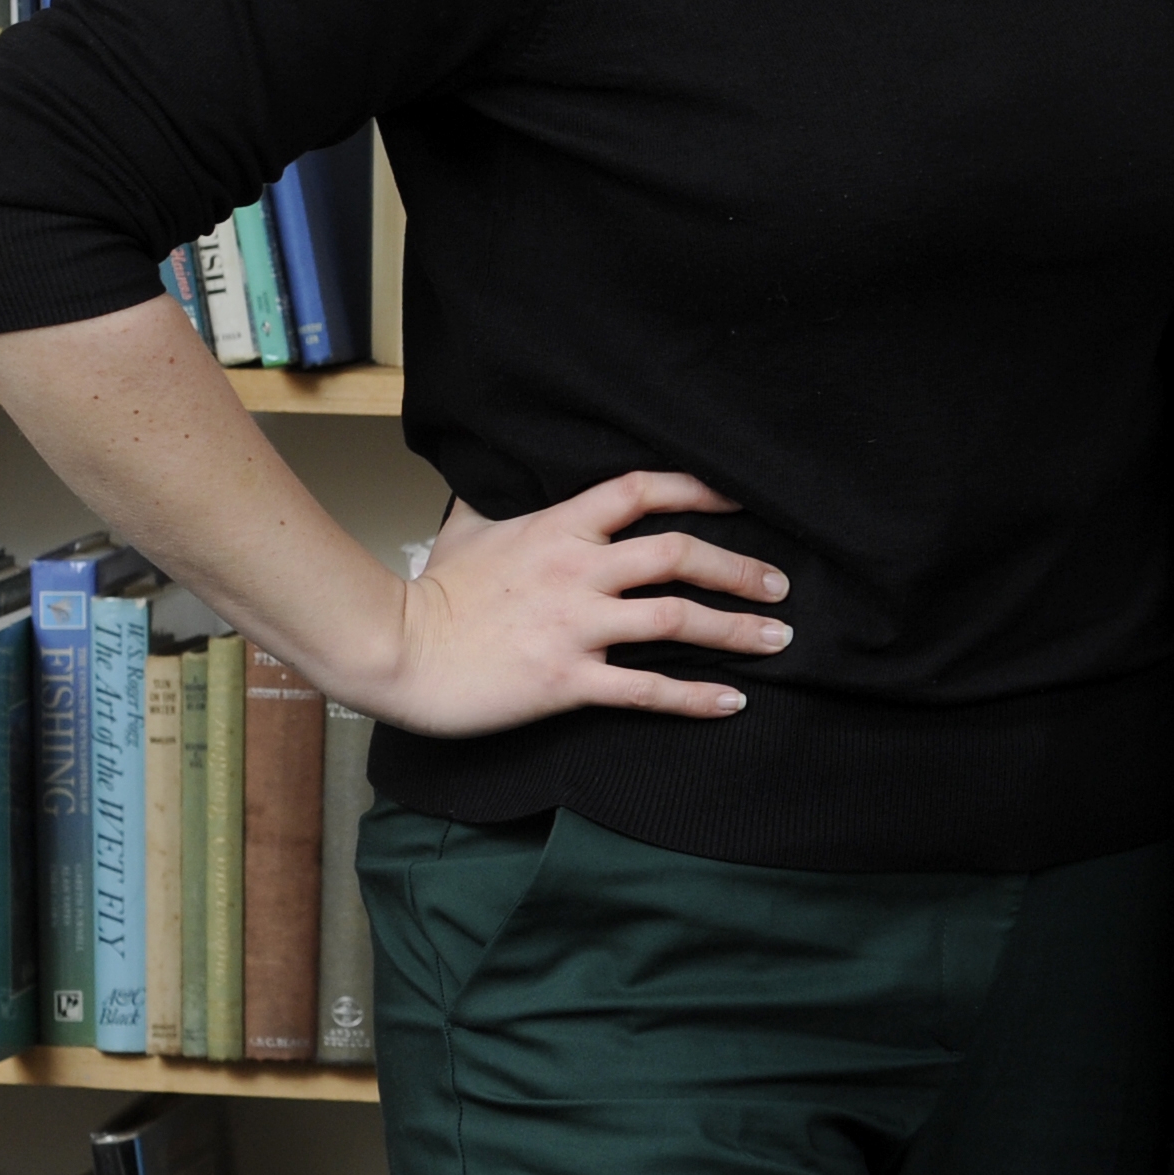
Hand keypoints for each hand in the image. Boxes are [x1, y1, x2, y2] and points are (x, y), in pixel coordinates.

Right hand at [350, 471, 792, 740]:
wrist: (394, 652)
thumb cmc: (431, 594)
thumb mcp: (468, 528)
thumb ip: (501, 502)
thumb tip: (501, 471)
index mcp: (558, 528)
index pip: (642, 490)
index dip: (700, 487)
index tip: (744, 497)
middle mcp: (577, 571)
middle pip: (679, 554)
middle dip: (739, 568)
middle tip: (780, 584)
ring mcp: (575, 626)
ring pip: (676, 620)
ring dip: (735, 630)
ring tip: (777, 637)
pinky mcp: (567, 680)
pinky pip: (646, 689)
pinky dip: (695, 697)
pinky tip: (732, 702)